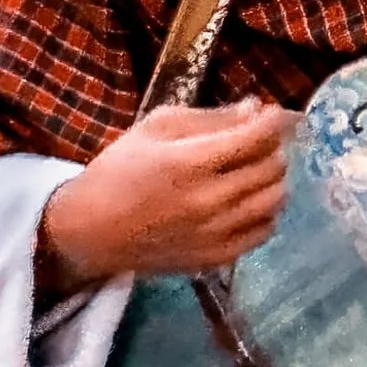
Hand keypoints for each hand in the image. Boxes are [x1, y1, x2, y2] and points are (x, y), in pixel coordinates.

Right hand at [38, 97, 296, 292]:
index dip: (275, 120)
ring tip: (258, 168)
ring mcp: (216, 233)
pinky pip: (264, 230)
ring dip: (275, 178)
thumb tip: (254, 109)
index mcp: (190, 162)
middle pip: (271, 168)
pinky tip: (250, 200)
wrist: (92, 231)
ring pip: (274, 199)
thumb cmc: (119, 171)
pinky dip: (266, 211)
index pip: (256, 137)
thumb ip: (209, 119)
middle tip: (262, 139)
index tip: (275, 113)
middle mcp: (209, 200)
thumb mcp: (155, 129)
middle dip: (275, 146)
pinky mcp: (217, 257)